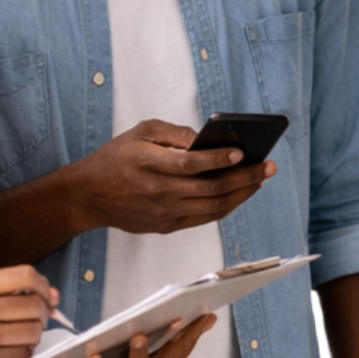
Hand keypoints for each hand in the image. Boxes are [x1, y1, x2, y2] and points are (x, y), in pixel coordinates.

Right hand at [0, 265, 56, 357]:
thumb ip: (4, 291)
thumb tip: (52, 296)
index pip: (25, 276)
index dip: (44, 286)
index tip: (49, 297)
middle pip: (34, 306)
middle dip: (42, 314)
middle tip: (34, 321)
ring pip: (32, 332)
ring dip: (32, 336)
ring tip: (17, 339)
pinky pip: (22, 355)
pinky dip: (21, 355)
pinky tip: (7, 354)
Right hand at [76, 119, 273, 234]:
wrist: (90, 195)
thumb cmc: (117, 157)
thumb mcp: (141, 131)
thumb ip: (174, 133)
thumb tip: (206, 139)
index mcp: (151, 164)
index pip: (192, 164)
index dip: (219, 158)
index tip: (243, 151)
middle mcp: (160, 192)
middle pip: (211, 189)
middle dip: (245, 177)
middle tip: (268, 166)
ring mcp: (164, 213)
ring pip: (212, 208)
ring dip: (241, 194)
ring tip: (260, 180)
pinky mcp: (166, 226)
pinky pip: (203, 218)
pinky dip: (225, 206)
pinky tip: (239, 194)